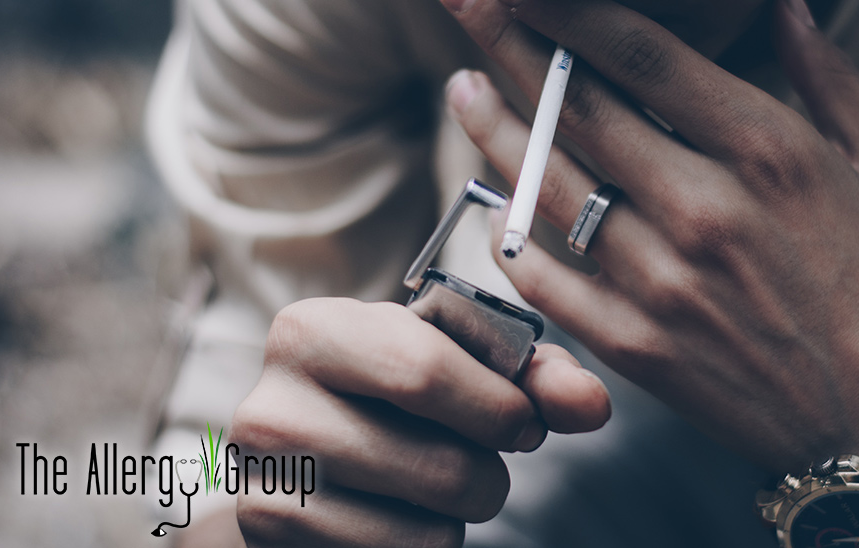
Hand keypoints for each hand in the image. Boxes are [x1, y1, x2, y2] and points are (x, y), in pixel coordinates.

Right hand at [230, 298, 610, 546]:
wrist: (302, 462)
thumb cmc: (390, 397)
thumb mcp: (451, 363)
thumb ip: (531, 375)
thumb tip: (591, 404)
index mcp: (313, 331)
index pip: (425, 373)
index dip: (501, 407)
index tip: (526, 421)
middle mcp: (269, 406)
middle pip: (443, 465)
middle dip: (491, 470)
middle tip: (481, 459)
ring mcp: (266, 488)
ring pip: (432, 528)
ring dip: (459, 514)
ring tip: (430, 483)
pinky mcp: (274, 543)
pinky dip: (425, 544)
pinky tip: (396, 515)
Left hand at [435, 0, 858, 472]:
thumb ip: (829, 75)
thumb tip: (782, 1)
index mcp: (767, 151)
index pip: (641, 52)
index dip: (569, 6)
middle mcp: (703, 207)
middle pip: (578, 107)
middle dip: (510, 40)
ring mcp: (661, 281)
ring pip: (549, 185)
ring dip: (495, 128)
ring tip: (462, 87)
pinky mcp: (635, 346)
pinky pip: (549, 279)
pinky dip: (513, 237)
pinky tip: (495, 202)